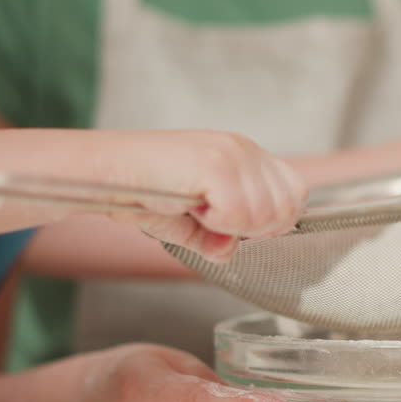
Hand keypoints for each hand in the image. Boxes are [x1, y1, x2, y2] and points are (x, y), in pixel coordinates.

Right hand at [107, 130, 306, 261]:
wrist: (105, 172)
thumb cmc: (142, 192)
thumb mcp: (190, 222)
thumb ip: (220, 238)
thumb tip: (229, 252)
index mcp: (245, 156)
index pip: (294, 193)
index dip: (273, 222)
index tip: (237, 229)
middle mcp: (244, 149)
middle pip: (287, 208)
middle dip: (254, 230)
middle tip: (213, 221)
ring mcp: (232, 154)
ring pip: (265, 216)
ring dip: (230, 227)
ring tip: (197, 211)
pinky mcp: (216, 164)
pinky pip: (240, 215)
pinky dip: (216, 224)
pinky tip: (193, 209)